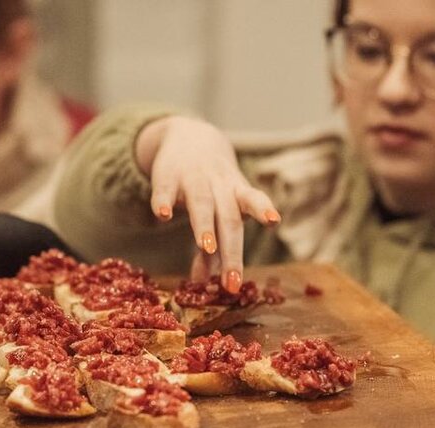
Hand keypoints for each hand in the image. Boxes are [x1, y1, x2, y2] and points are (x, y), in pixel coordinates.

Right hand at [136, 116, 279, 293]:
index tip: (273, 221)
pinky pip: (165, 189)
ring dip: (205, 225)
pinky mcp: (167, 176)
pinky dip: (163, 201)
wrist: (188, 136)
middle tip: (232, 282)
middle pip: (229, 217)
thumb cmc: (210, 185)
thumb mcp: (217, 210)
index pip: (253, 201)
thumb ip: (210, 248)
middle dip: (231, 251)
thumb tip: (203, 283)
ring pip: (202, 203)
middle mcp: (219, 186)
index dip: (263, 209)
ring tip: (207, 248)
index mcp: (237, 193)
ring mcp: (193, 179)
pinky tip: (162, 215)